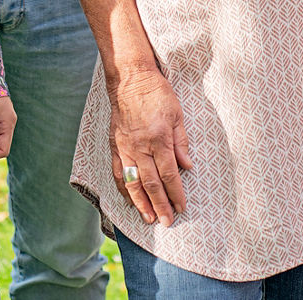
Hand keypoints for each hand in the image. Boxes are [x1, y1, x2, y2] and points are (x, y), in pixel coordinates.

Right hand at [109, 68, 192, 225]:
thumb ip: (181, 143)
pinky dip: (124, 189)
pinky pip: (119, 172)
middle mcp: (140, 147)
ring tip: (148, 219)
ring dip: (141, 203)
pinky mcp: (115, 146)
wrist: (130, 80)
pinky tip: (130, 200)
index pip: (169, 174)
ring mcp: (125, 148)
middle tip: (167, 222)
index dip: (176, 193)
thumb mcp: (177, 115)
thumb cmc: (157, 94)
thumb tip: (187, 167)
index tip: (182, 207)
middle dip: (160, 205)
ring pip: (132, 182)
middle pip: (151, 183)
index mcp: (159, 139)